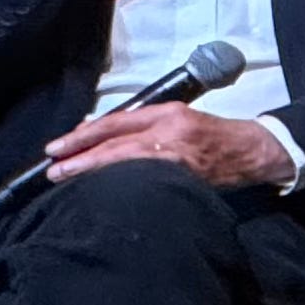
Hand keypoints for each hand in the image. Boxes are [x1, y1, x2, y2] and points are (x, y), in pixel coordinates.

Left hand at [44, 104, 293, 188]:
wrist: (251, 151)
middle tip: (52, 169)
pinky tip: (100, 191)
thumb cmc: (213, 135)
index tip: (58, 147)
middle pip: (114, 143)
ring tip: (65, 179)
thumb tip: (101, 135)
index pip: (116, 123)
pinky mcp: (183, 177)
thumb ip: (145, 126)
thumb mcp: (180, 119)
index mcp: (165, 114)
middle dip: (80, 156)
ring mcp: (175, 156)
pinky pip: (143, 181)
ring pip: (123, 162)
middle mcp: (167, 131)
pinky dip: (119, 184)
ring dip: (91, 172)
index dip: (83, 135)